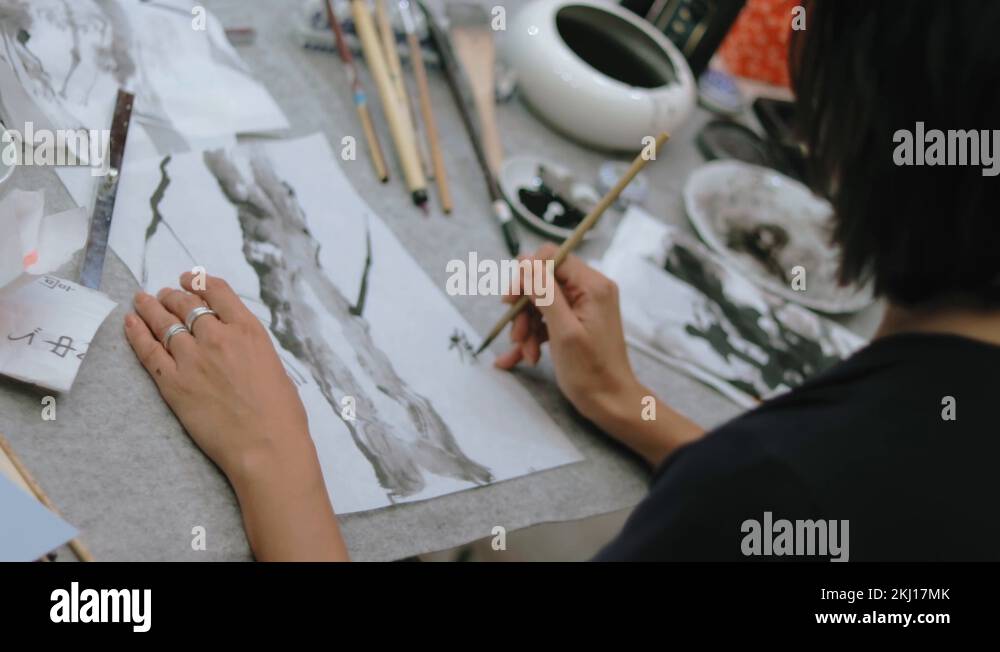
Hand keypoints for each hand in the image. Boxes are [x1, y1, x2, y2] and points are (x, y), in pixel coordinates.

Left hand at [123, 272, 346, 559]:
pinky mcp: (172, 382)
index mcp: (248, 330)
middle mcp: (218, 337)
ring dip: (151, 307)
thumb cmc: (281, 414)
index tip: (189, 279)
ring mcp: (192, 358)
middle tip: (164, 294)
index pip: (218, 292)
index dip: (199, 281)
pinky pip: (148, 350)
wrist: (265, 445)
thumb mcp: (274, 366)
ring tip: (143, 300)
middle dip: (172, 295)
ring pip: (164, 322)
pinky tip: (129, 322)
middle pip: (186, 303)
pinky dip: (136, 333)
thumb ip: (250, 348)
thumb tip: (236, 346)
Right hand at [495, 244, 640, 422]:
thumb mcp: (563, 331)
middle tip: (516, 334)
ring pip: (541, 303)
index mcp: (592, 285)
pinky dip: (533, 337)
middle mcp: (590, 290)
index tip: (510, 300)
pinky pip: (547, 320)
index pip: (551, 257)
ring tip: (527, 353)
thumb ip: (545, 293)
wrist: (611, 403)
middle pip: (543, 281)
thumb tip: (525, 260)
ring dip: (527, 327)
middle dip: (525, 308)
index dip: (526, 275)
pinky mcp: (577, 323)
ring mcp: (583, 307)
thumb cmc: (591, 372)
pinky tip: (521, 358)